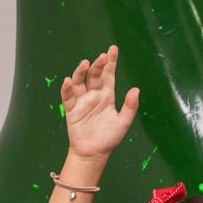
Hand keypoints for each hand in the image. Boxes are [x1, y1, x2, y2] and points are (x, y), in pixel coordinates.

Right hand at [61, 46, 139, 161]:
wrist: (94, 153)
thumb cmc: (109, 138)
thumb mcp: (123, 122)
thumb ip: (130, 106)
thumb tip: (136, 89)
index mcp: (107, 95)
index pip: (108, 75)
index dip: (110, 62)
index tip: (113, 49)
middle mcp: (94, 95)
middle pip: (94, 76)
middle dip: (98, 65)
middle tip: (102, 56)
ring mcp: (82, 101)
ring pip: (79, 82)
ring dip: (81, 72)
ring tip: (85, 63)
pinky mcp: (71, 110)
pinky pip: (67, 97)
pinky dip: (66, 89)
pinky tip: (68, 81)